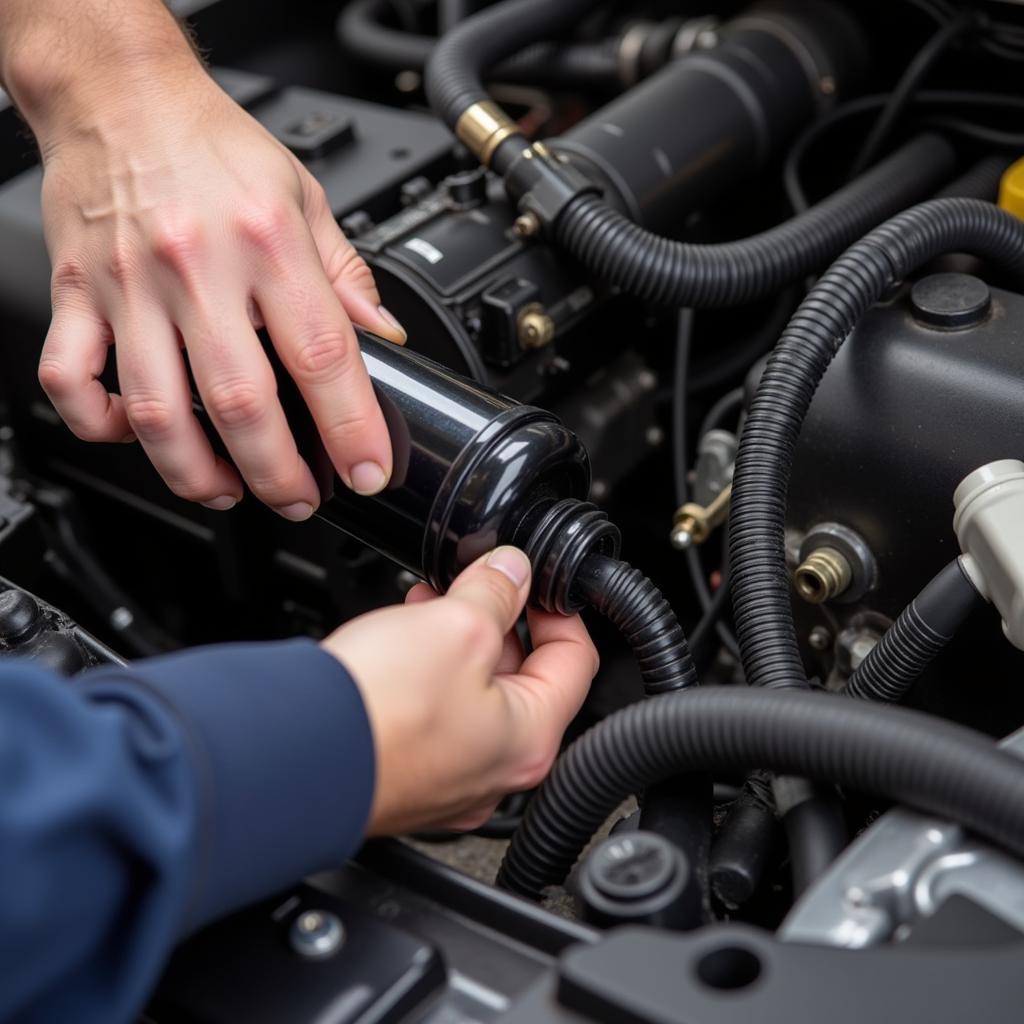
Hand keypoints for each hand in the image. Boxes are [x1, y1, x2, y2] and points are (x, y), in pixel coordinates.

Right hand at [16, 19, 404, 518]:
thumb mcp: (304, 197)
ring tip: (227, 492)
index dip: (350, 427)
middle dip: (277, 472)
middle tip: (298, 499)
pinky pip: (69, 378)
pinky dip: (99, 424)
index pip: (322, 355)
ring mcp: (128, 286)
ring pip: (155, 409)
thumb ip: (346, 273)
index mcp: (267, 243)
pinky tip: (135, 437)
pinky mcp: (76, 294)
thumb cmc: (213, 145)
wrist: (120, 93)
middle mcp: (196, 267)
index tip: (367, 470)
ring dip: (195, 472)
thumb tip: (386, 337)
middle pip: (240, 402)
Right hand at [321, 547, 599, 834]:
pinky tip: (400, 643)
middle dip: (498, 621)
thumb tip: (512, 571)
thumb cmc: (379, 712)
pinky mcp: (406, 774)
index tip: (538, 583)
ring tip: (429, 605)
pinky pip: (433, 716)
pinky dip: (426, 674)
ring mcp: (448, 778)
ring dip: (457, 642)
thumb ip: (496, 592)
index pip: (575, 662)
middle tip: (476, 586)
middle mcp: (495, 770)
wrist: (294, 757)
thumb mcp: (456, 625)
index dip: (559, 610)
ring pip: (473, 695)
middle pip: (522, 678)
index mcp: (530, 739)